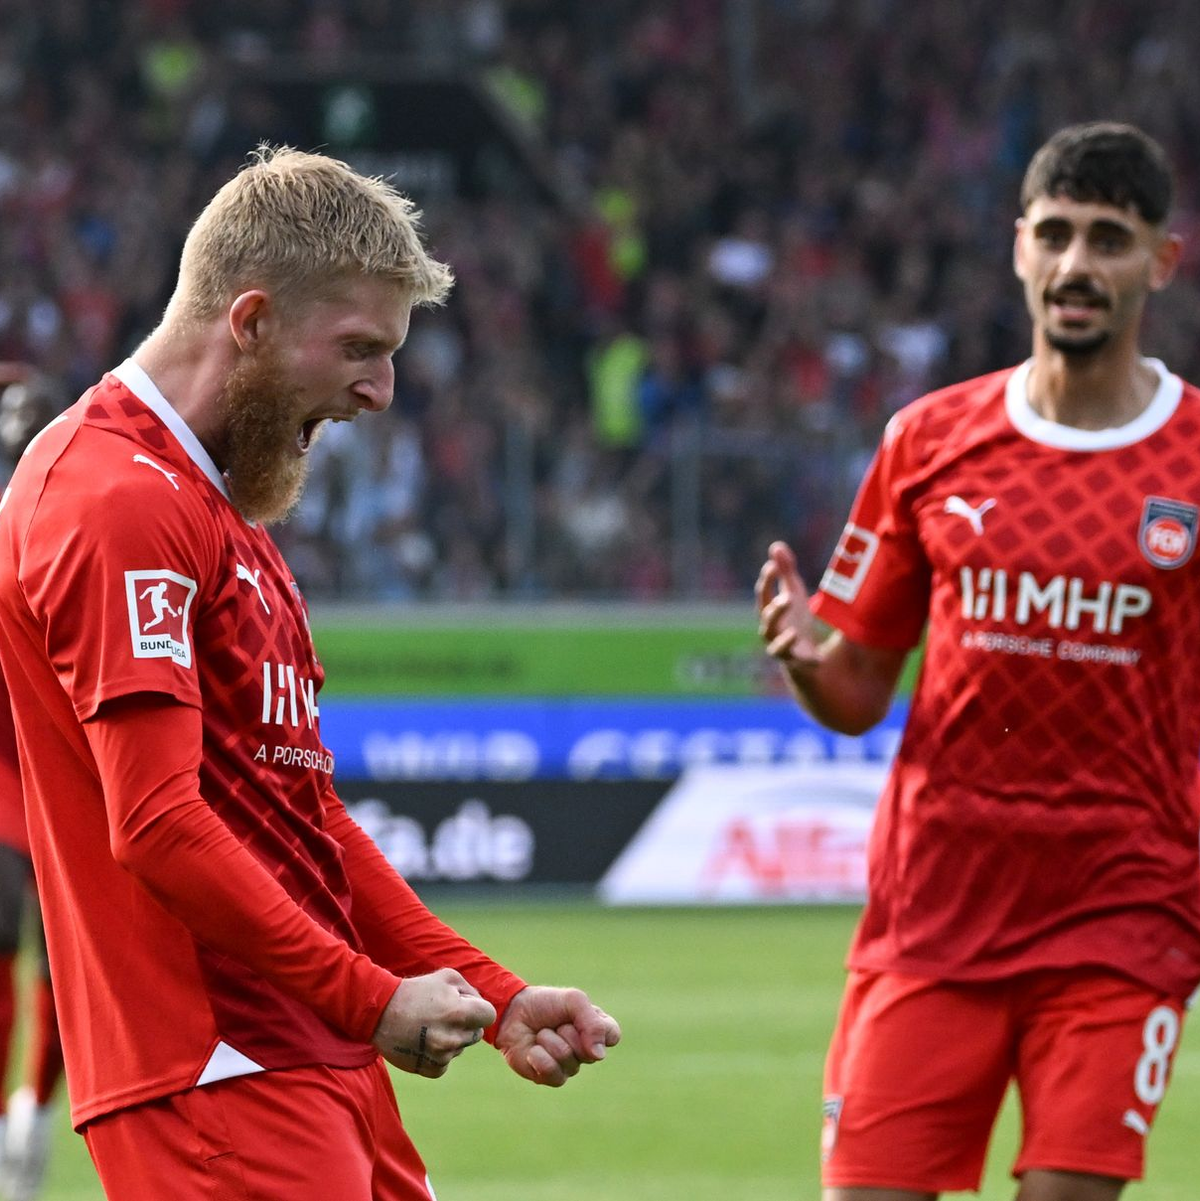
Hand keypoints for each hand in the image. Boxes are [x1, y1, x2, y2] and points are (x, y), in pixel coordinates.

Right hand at [372, 968, 496, 1077]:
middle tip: (445, 1016)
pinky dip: (438, 1055)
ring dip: (451, 1039)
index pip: (489, 1016)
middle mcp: (452, 1038)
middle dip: (466, 1024)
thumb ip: (470, 990)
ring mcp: (441, 1056)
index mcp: (459, 1013)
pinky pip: (445, 1063)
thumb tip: (479, 1006)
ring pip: (460, 1048)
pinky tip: (424, 1041)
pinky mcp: (430, 1069)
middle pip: (476, 1034)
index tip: (467, 1007)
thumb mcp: (447, 977)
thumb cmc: (416, 991)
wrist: (381, 1012)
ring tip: (430, 1026)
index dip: (480, 1009)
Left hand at [495, 986, 620, 1087]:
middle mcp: (586, 1050)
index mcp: (596, 1029)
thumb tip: (599, 1055)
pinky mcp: (550, 1077)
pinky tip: (534, 1049)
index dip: (596, 1028)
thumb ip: (592, 1023)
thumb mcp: (573, 1000)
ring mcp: (569, 1066)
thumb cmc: (545, 1004)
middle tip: (555, 1023)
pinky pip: (552, 1072)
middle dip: (566, 1031)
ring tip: (542, 1033)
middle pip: (588, 1050)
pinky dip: (539, 1056)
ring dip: (549, 1040)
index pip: (612, 1036)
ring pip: (568, 1059)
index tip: (578, 1015)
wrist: (512, 1013)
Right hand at [755, 541, 819, 668]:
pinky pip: (799, 664)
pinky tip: (820, 658)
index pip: (764, 595)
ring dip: (784, 638)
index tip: (773, 566)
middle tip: (788, 599)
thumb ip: (786, 571)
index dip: (767, 581)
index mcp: (771, 611)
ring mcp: (782, 648)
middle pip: (767, 620)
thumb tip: (776, 545)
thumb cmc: (795, 619)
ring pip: (776, 645)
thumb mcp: (794, 593)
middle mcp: (771, 630)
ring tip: (795, 632)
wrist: (803, 655)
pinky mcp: (796, 663)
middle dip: (776, 610)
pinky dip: (808, 661)